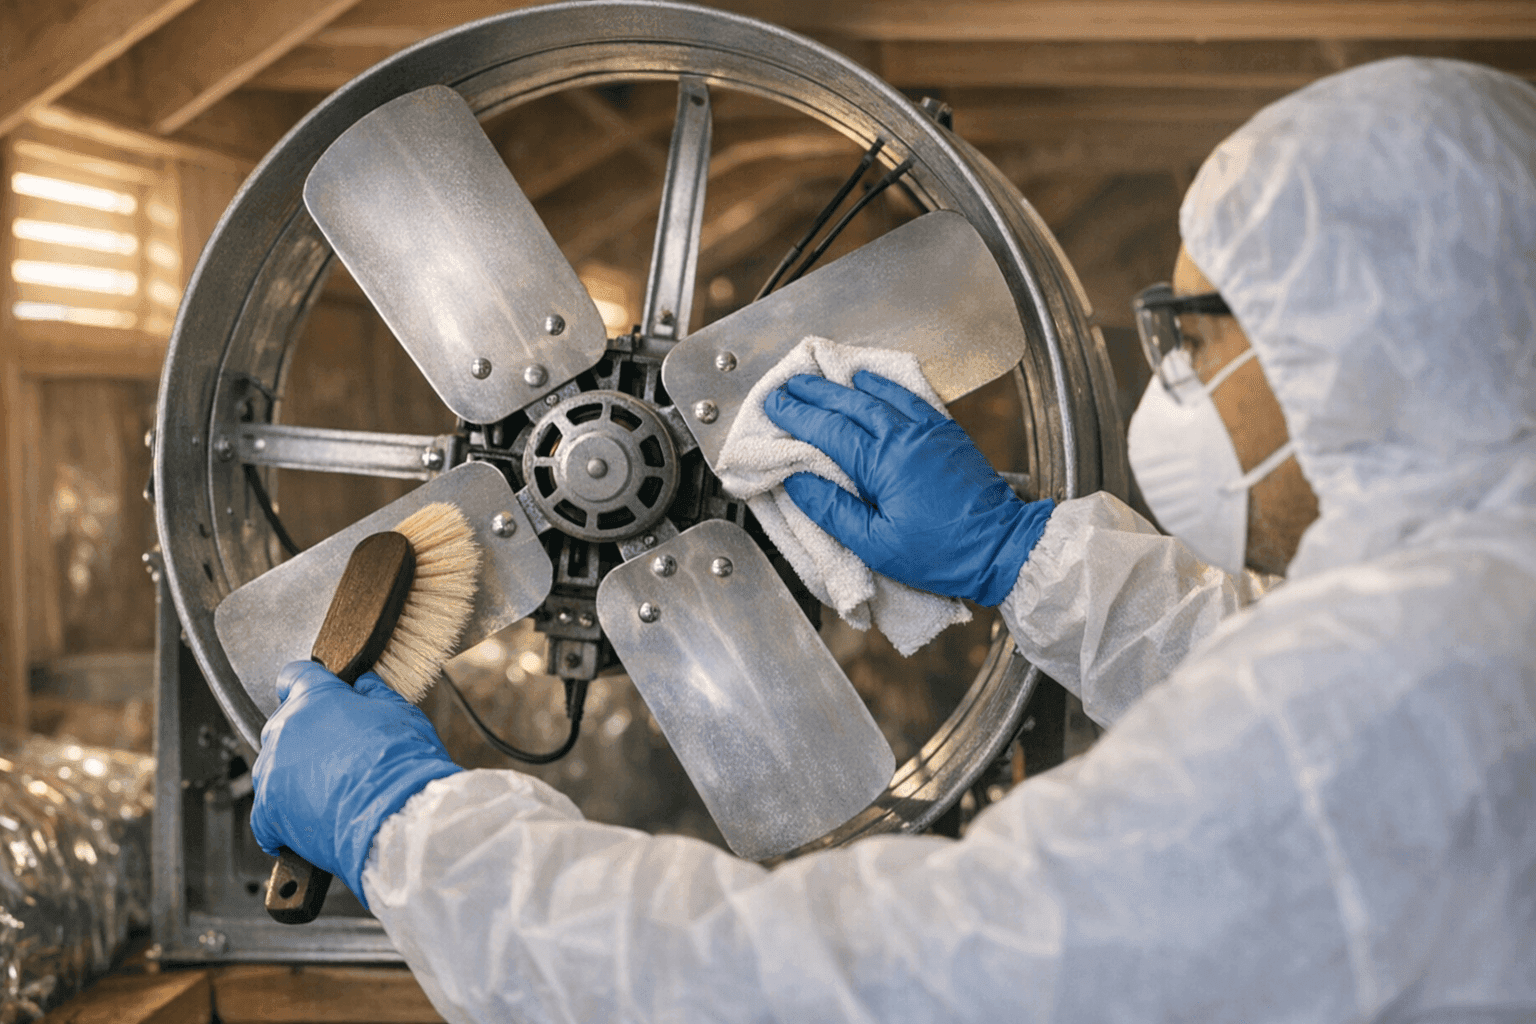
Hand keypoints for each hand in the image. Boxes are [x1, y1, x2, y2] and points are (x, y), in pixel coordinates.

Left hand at [250, 660, 460, 906]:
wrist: (397, 815)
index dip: (305, 684)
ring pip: (273, 765)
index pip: (295, 676)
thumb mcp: (401, 713)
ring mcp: (272, 769)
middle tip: (337, 753)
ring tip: (328, 792)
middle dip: (305, 734)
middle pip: (284, 723)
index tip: (313, 695)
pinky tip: (299, 824)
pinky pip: (264, 812)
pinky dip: (280, 817)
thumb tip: (365, 684)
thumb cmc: (404, 761)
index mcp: (316, 697)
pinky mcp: (268, 810)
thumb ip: (376, 695)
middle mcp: (286, 727)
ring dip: (293, 774)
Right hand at [764, 371, 1053, 605]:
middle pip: (850, 405)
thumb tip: (798, 482)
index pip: (829, 431)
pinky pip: (909, 397)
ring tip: (821, 377)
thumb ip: (834, 511)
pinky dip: (884, 385)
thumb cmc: (940, 554)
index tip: (774, 406)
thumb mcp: (877, 546)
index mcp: (882, 465)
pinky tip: (870, 381)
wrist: (1002, 546)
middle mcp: (904, 438)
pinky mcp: (945, 433)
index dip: (798, 416)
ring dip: (845, 385)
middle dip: (814, 393)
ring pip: (878, 396)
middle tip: (788, 385)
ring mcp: (928, 431)